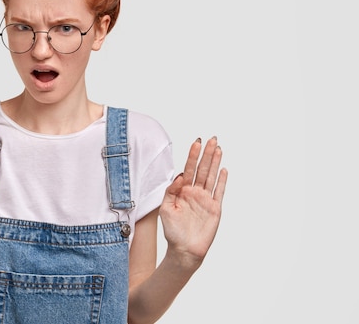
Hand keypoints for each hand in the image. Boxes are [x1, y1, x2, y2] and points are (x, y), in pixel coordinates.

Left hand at [159, 137, 227, 267]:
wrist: (184, 250)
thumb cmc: (173, 231)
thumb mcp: (166, 208)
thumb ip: (171, 191)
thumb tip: (180, 175)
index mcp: (182, 190)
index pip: (189, 169)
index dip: (193, 155)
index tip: (197, 142)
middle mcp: (195, 192)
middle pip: (202, 169)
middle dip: (207, 154)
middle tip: (212, 138)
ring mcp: (206, 199)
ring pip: (211, 176)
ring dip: (215, 162)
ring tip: (218, 148)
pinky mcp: (215, 209)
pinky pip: (219, 191)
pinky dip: (222, 180)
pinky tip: (223, 169)